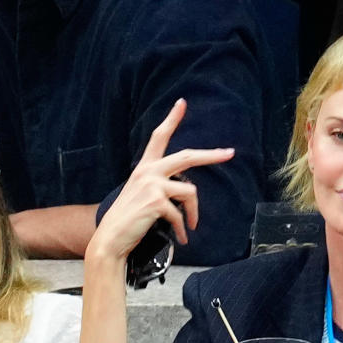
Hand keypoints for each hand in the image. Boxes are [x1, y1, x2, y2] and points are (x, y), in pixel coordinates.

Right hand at [86, 99, 234, 262]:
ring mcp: (151, 185)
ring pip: (190, 192)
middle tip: (230, 153)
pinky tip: (182, 238)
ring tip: (190, 225)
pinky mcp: (155, 201)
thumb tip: (187, 192)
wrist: (112, 238)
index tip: (182, 103)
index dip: (171, 119)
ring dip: (193, 212)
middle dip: (211, 155)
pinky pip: (180, 214)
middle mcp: (148, 171)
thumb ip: (161, 186)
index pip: (158, 137)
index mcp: (144, 168)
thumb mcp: (142, 195)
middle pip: (187, 156)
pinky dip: (183, 228)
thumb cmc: (130, 220)